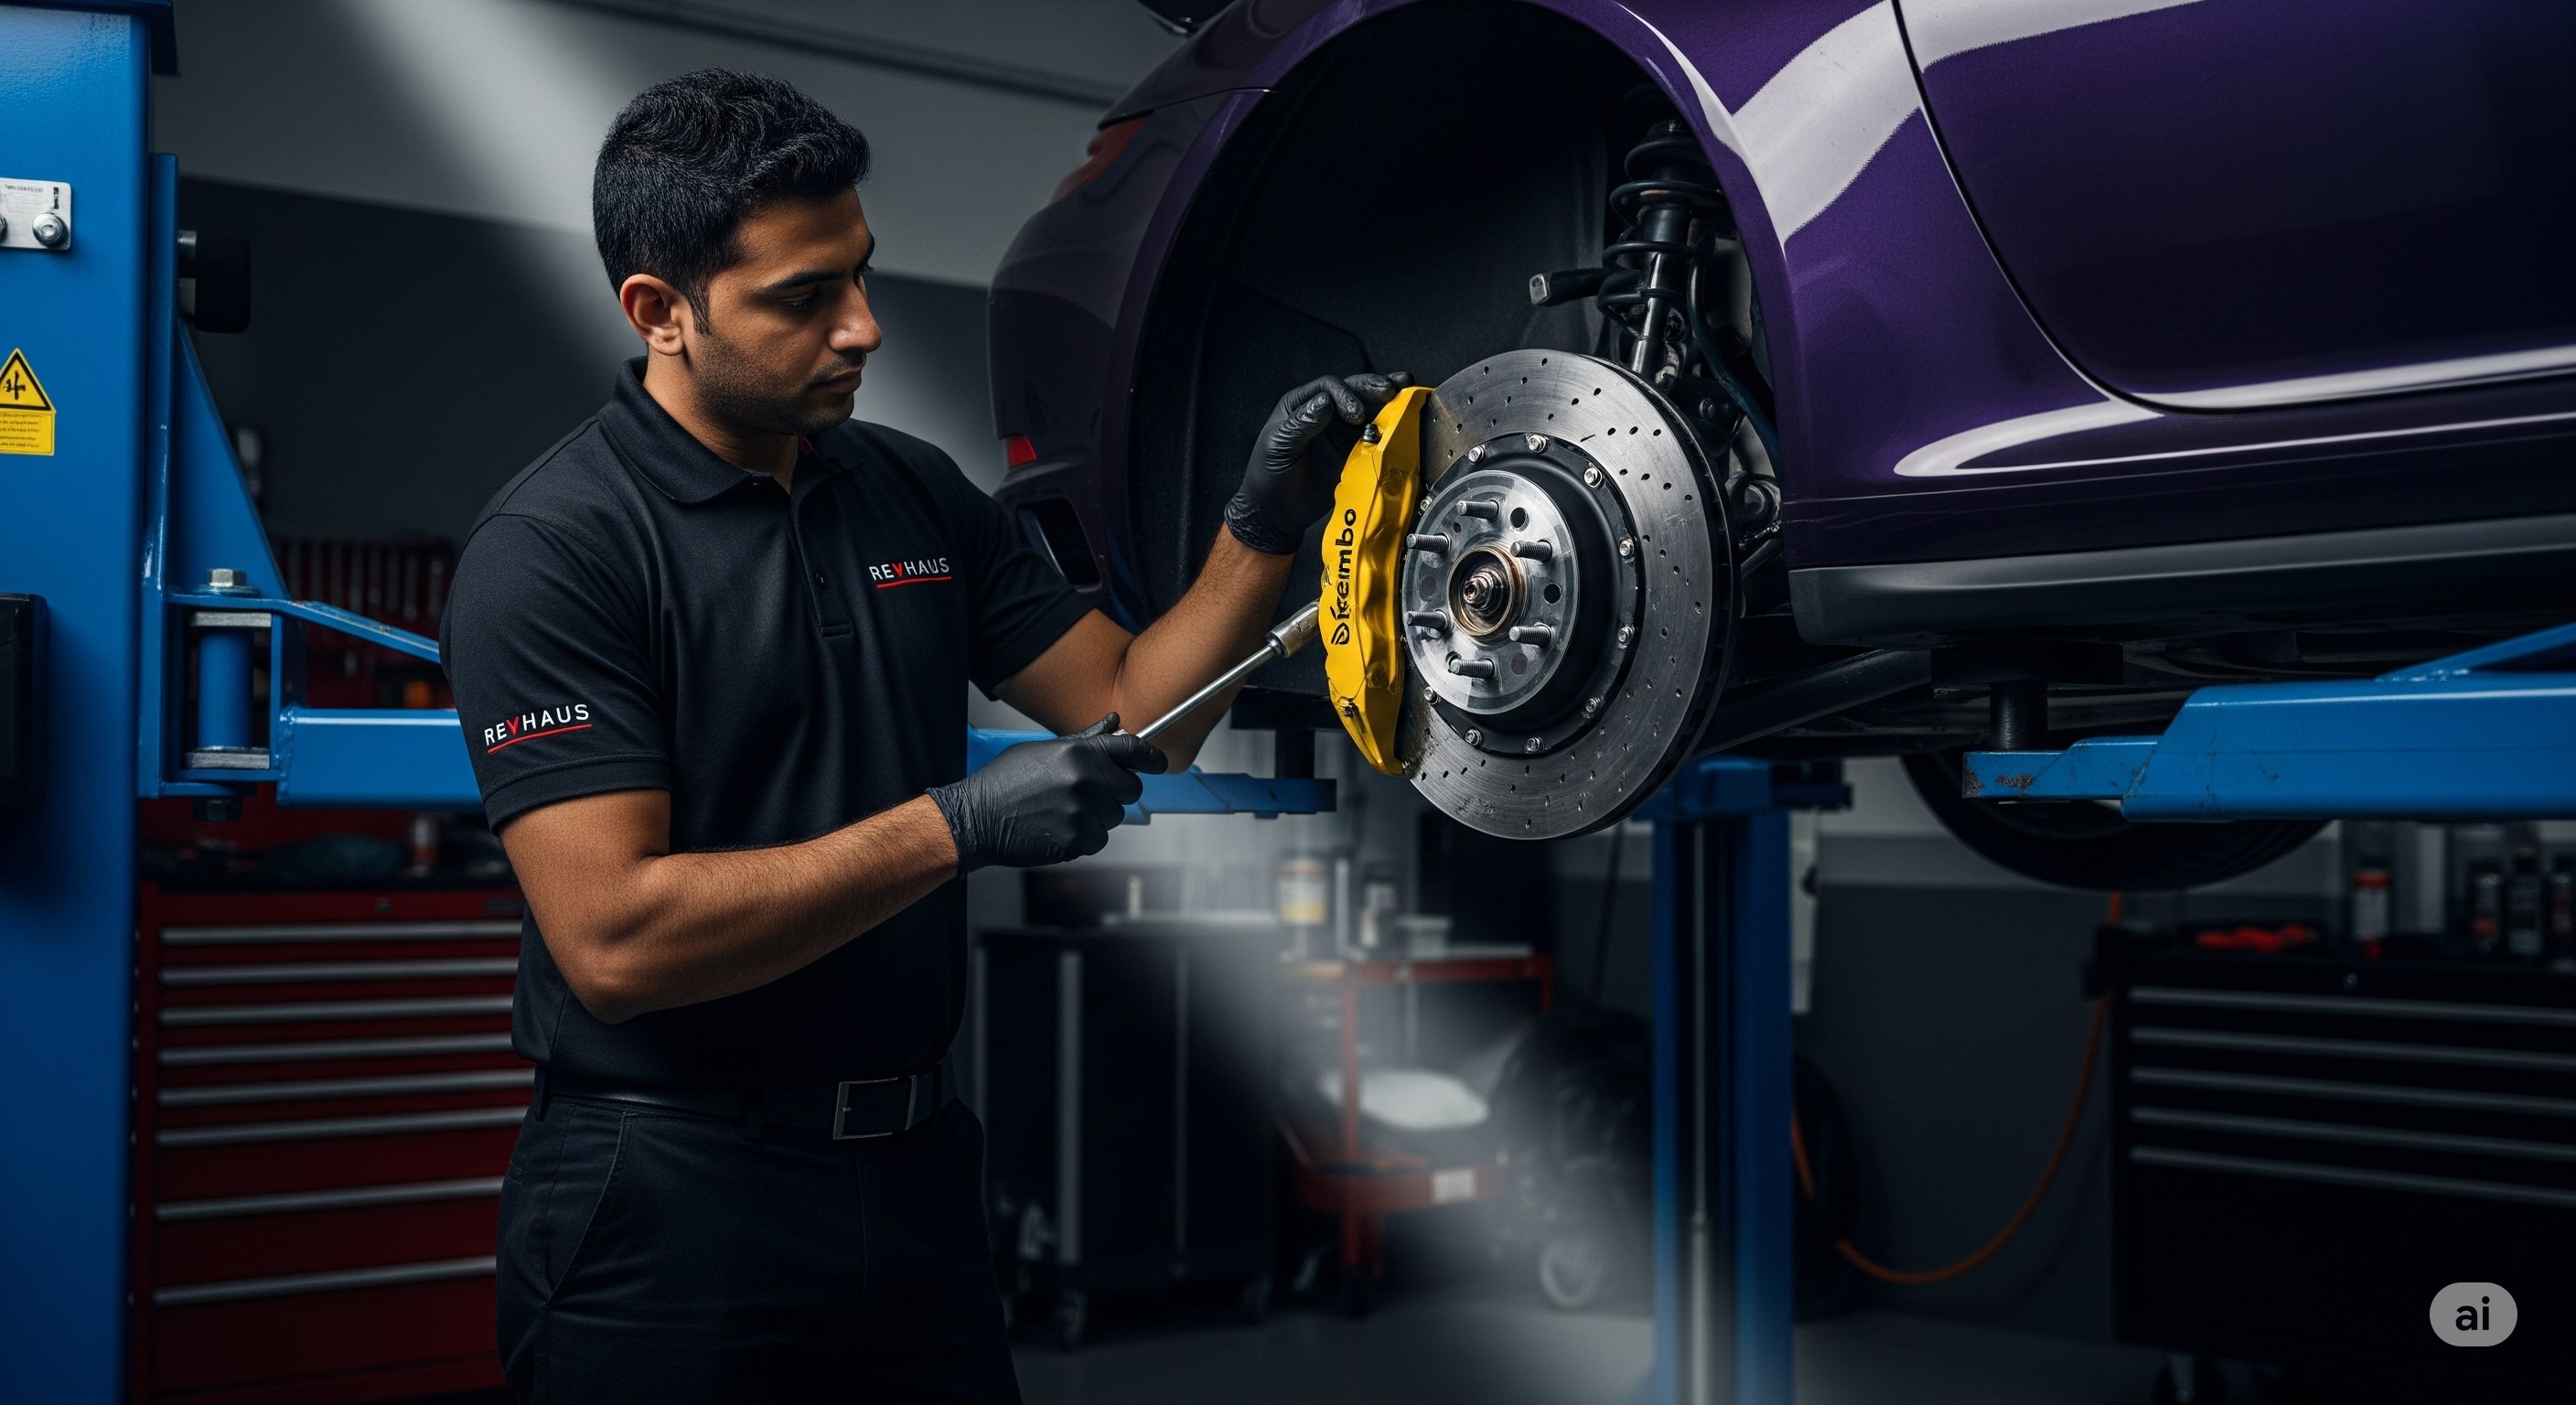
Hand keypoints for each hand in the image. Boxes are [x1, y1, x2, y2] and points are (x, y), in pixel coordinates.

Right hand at [926, 715, 1167, 871]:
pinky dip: (1084, 837)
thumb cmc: (1003, 783)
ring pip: (1114, 816)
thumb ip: (1084, 739)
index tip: (1159, 764)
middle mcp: (1085, 780)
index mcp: (1077, 753)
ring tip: (1061, 811)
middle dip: (1116, 791)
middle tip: (1089, 792)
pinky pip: (1099, 839)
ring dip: (1096, 816)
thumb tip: (1113, 723)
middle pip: (1131, 789)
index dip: (1152, 758)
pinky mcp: (1077, 840)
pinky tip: (1057, 827)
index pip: (1133, 750)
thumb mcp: (1042, 750)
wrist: (975, 819)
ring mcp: (1083, 812)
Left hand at [1223, 371, 1410, 554]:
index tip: (1355, 415)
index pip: (1328, 388)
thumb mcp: (1279, 447)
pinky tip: (1405, 417)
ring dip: (1388, 399)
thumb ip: (1301, 424)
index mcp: (1302, 404)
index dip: (1345, 395)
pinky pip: (1375, 433)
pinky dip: (1390, 424)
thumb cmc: (1268, 476)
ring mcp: (1341, 430)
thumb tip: (1325, 402)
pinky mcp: (1354, 449)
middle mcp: (1324, 412)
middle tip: (1391, 390)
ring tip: (1406, 388)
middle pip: (1352, 390)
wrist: (1278, 512)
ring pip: (1368, 407)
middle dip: (1372, 388)